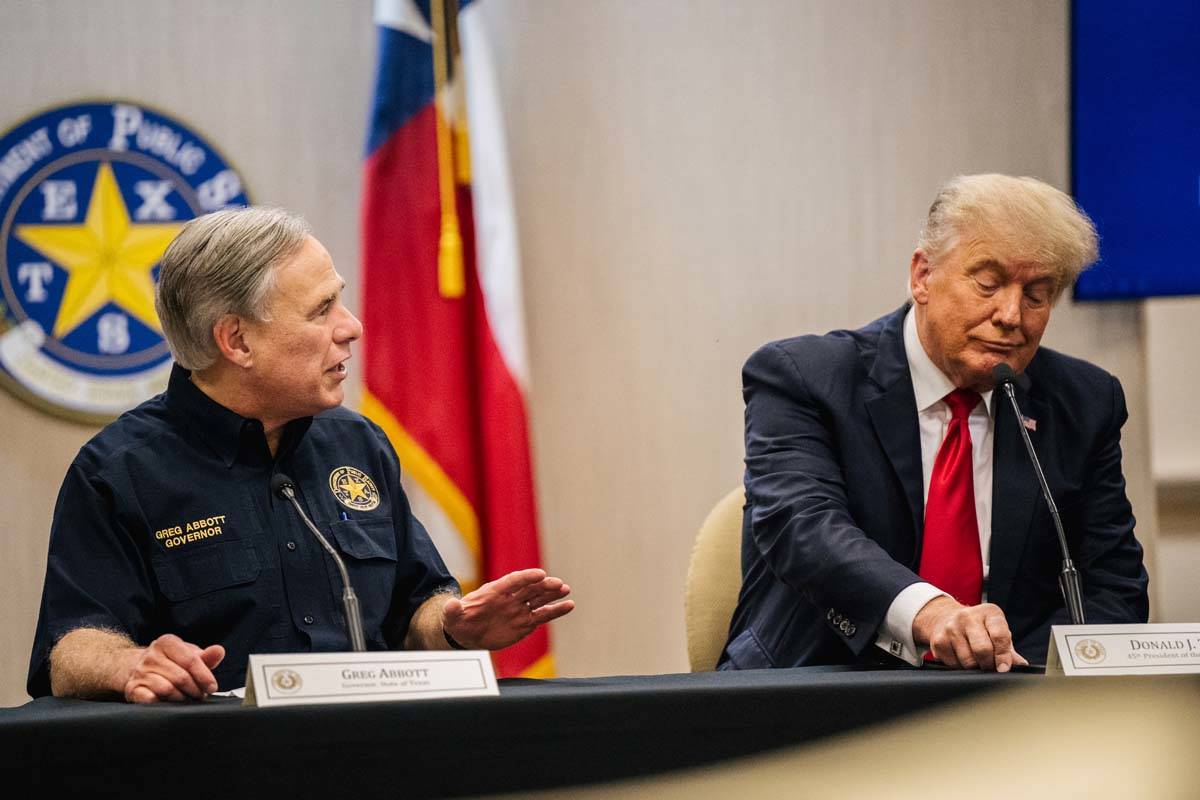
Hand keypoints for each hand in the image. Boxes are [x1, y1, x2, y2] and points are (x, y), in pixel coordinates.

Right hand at [121, 634, 224, 702]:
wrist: (139, 667)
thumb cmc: (171, 661)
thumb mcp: (189, 655)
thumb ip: (206, 656)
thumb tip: (219, 651)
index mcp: (167, 642)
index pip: (190, 660)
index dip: (204, 676)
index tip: (212, 687)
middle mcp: (151, 655)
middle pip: (181, 677)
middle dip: (195, 690)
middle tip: (200, 694)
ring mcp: (140, 672)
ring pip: (167, 690)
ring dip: (181, 697)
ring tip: (185, 697)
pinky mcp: (132, 688)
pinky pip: (150, 699)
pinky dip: (162, 703)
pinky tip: (168, 701)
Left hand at [442, 568, 573, 650]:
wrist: (466, 634)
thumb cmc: (459, 621)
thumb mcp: (452, 616)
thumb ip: (453, 610)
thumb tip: (450, 604)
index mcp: (494, 591)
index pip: (513, 581)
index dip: (527, 577)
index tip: (540, 574)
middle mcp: (510, 598)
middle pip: (530, 588)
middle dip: (544, 586)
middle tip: (558, 584)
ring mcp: (519, 609)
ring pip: (539, 599)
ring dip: (553, 594)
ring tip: (566, 591)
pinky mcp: (525, 622)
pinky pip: (543, 615)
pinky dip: (556, 610)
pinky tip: (569, 605)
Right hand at [912, 596, 1028, 672]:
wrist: (946, 618)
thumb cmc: (979, 628)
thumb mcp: (996, 632)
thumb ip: (1009, 650)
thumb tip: (1021, 666)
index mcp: (989, 612)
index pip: (1000, 635)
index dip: (1003, 656)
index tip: (1004, 668)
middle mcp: (968, 616)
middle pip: (982, 649)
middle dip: (989, 664)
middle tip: (991, 668)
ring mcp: (951, 628)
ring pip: (968, 661)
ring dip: (975, 668)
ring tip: (976, 661)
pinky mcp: (938, 640)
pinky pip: (954, 664)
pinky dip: (960, 667)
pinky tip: (961, 658)